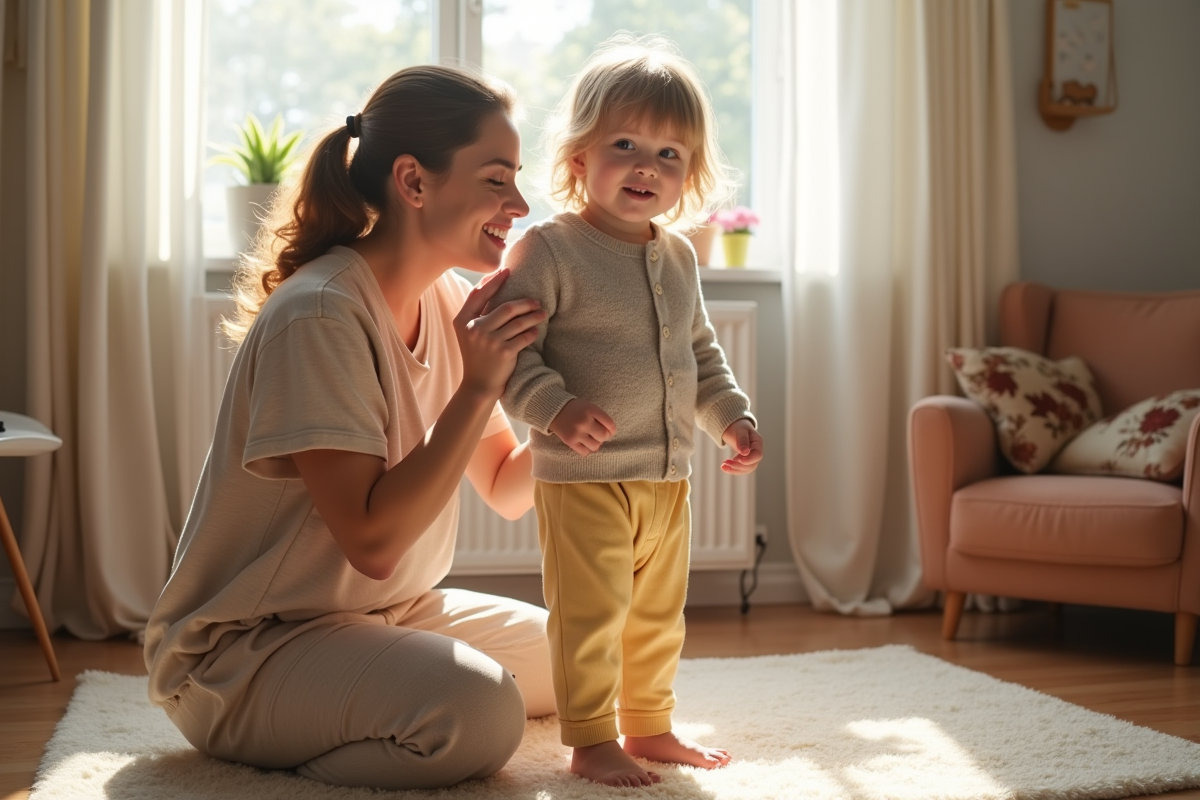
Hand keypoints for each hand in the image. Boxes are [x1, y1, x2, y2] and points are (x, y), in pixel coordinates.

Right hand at [454, 268, 545, 400]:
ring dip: (533, 316)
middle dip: (525, 302)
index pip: (479, 293)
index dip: (494, 281)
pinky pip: (524, 337)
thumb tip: (491, 283)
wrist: (478, 385)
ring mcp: (489, 341)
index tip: (507, 271)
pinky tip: (536, 330)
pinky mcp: (504, 353)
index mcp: (463, 321)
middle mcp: (475, 329)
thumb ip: (476, 312)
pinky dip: (532, 332)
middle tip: (536, 301)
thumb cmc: (476, 355)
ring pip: (518, 321)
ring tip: (542, 313)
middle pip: (506, 307)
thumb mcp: (467, 333)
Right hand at [549, 398, 616, 456]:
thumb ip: (601, 418)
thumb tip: (610, 435)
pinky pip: (585, 452)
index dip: (612, 429)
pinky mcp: (569, 441)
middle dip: (604, 437)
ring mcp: (576, 432)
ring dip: (596, 443)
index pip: (610, 424)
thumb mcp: (590, 407)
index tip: (609, 430)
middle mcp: (584, 421)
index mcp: (591, 410)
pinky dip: (587, 449)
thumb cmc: (576, 410)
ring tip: (591, 438)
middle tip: (599, 434)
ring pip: (595, 446)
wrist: (554, 411)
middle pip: (604, 436)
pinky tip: (584, 443)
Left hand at [720, 418, 762, 473]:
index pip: (757, 455)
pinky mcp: (744, 461)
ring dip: (734, 469)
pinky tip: (724, 466)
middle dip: (739, 466)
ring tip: (723, 466)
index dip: (748, 460)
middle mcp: (756, 452)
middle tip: (726, 462)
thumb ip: (742, 441)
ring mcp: (751, 458)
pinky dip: (732, 469)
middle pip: (752, 464)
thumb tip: (745, 452)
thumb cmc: (738, 427)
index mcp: (757, 443)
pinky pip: (740, 469)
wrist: (734, 427)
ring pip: (746, 469)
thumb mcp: (740, 431)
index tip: (737, 459)